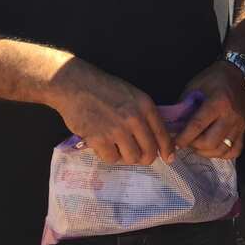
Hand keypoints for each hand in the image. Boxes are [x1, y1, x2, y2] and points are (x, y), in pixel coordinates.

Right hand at [49, 59, 173, 165]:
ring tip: (119, 148)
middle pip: (149, 151)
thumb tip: (155, 137)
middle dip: (146, 158)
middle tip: (139, 156)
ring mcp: (117, 130)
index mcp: (145, 106)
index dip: (167, 150)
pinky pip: (111, 159)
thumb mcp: (132, 95)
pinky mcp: (99, 139)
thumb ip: (144, 114)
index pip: (162, 134)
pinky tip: (104, 145)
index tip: (168, 158)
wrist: (75, 85)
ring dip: (126, 157)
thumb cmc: (104, 88)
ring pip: (131, 158)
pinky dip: (108, 155)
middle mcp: (134, 119)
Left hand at [175, 60, 244, 160]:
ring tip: (197, 144)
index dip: (183, 137)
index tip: (174, 143)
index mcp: (218, 102)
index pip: (197, 126)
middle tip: (186, 141)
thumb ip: (184, 106)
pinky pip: (234, 150)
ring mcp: (239, 125)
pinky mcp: (244, 130)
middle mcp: (230, 116)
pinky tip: (213, 147)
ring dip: (206, 151)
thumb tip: (173, 124)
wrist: (239, 74)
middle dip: (194, 145)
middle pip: (210, 142)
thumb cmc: (214, 78)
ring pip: (221, 150)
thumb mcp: (195, 86)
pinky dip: (222, 153)